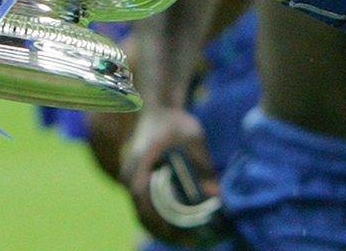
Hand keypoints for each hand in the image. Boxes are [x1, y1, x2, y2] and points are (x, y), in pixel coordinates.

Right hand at [118, 106, 215, 245]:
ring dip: (161, 229)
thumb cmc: (174, 120)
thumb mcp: (193, 136)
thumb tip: (216, 195)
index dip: (159, 220)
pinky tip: (179, 228)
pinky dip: (159, 220)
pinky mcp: (137, 183)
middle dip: (163, 232)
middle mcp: (130, 174)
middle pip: (141, 213)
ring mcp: (131, 180)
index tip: (179, 233)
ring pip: (141, 214)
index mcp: (140, 163)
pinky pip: (144, 208)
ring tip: (187, 240)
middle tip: (189, 243)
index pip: (143, 199)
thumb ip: (204, 164)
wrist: (155, 109)